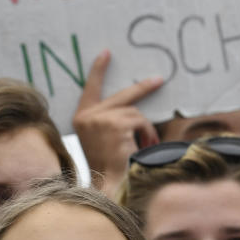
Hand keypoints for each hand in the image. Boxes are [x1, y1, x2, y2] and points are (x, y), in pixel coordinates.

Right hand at [72, 50, 163, 195]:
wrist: (110, 185)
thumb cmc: (110, 167)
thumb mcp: (104, 139)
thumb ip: (111, 120)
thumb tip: (133, 106)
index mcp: (81, 119)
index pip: (89, 89)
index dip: (98, 71)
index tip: (106, 54)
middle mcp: (87, 117)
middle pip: (122, 96)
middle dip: (143, 88)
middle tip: (159, 80)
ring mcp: (100, 118)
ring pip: (134, 112)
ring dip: (145, 129)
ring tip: (144, 146)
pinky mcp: (115, 123)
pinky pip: (140, 121)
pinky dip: (146, 134)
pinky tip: (142, 147)